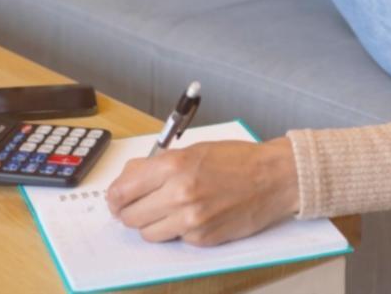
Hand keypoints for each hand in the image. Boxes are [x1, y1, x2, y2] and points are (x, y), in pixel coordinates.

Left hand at [106, 137, 299, 246]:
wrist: (275, 177)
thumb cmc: (239, 160)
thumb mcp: (195, 150)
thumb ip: (159, 165)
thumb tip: (129, 177)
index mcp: (174, 165)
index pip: (122, 191)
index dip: (115, 197)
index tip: (116, 199)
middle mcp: (179, 193)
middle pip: (130, 216)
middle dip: (129, 212)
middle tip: (137, 207)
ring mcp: (191, 220)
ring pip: (148, 234)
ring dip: (152, 224)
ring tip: (166, 211)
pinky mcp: (203, 238)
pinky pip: (175, 239)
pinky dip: (178, 230)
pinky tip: (193, 216)